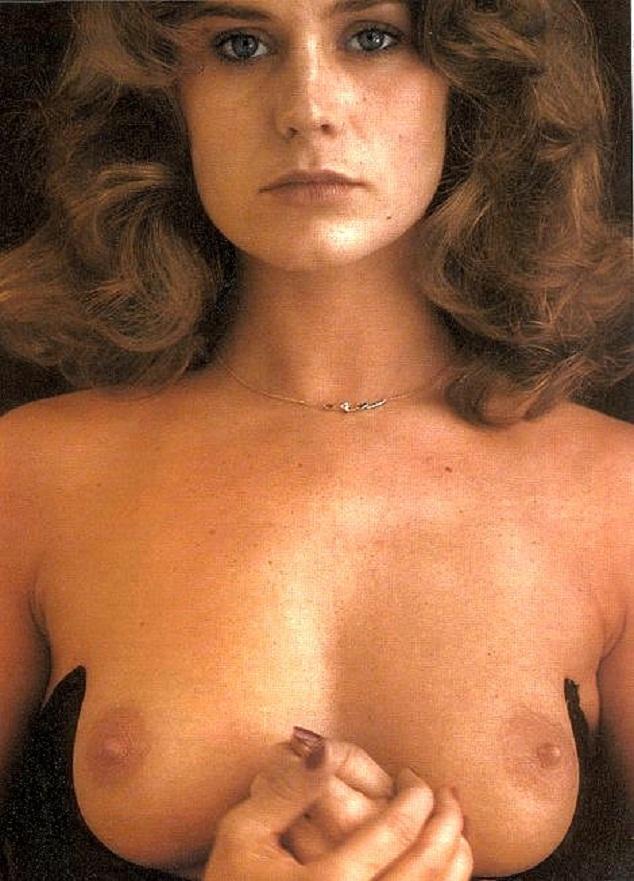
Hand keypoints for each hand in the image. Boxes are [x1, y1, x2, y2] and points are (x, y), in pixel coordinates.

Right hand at [202, 734, 472, 880]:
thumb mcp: (244, 832)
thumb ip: (288, 790)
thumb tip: (324, 747)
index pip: (395, 830)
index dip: (414, 795)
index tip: (414, 777)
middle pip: (429, 863)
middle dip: (447, 820)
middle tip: (445, 793)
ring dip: (456, 853)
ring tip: (454, 823)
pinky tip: (443, 864)